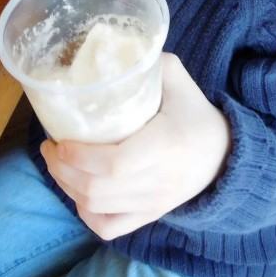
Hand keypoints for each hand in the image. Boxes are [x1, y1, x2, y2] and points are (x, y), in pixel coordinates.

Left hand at [41, 53, 230, 240]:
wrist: (225, 156)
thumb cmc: (197, 116)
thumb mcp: (180, 82)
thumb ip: (151, 64)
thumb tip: (114, 49)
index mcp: (165, 147)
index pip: (114, 164)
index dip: (79, 157)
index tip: (59, 139)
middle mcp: (158, 182)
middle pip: (97, 190)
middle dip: (62, 170)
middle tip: (49, 147)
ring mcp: (152, 204)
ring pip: (97, 209)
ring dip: (68, 188)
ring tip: (58, 164)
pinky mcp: (149, 216)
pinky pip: (108, 227)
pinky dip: (86, 213)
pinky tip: (78, 193)